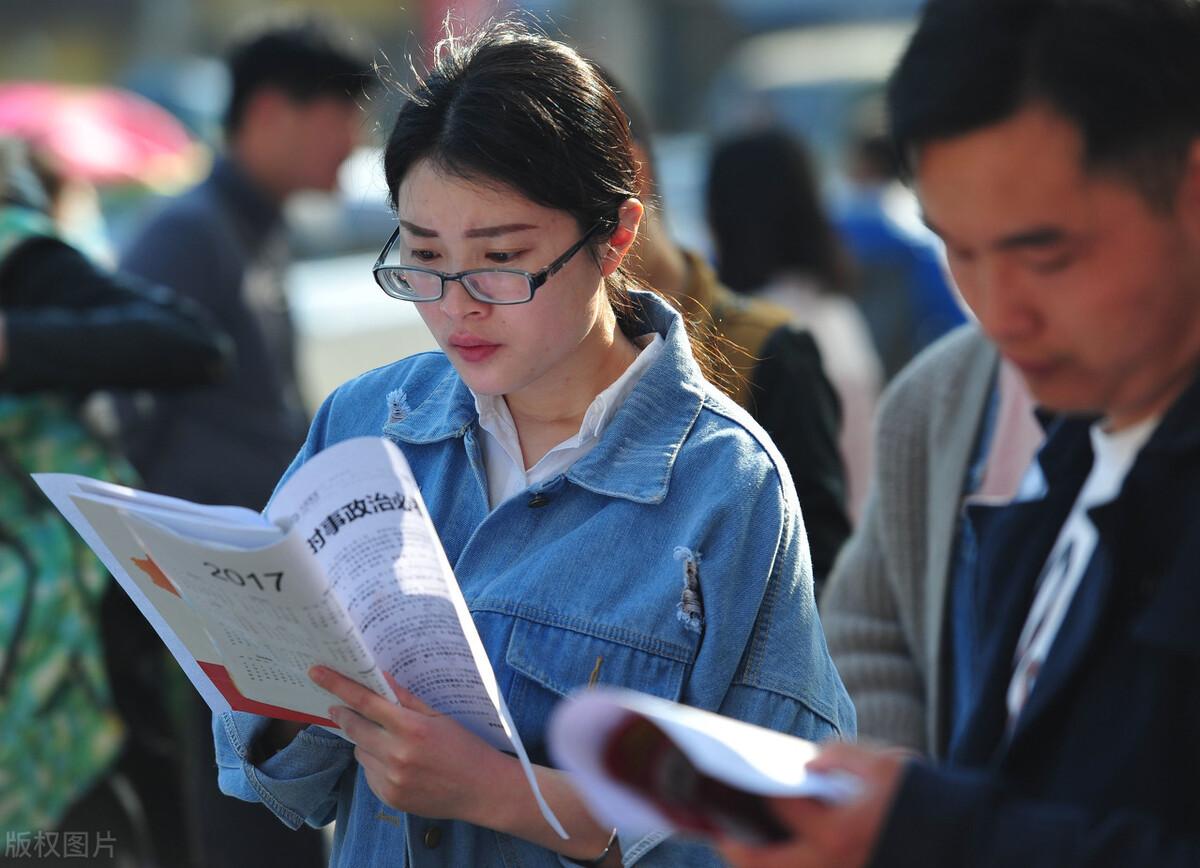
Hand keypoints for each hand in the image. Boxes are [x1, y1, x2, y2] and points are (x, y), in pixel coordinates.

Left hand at [310, 665, 507, 822]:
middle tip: (339, 708)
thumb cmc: (465, 748)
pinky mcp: (389, 797)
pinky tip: (398, 764)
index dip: (339, 685)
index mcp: (412, 728)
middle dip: (344, 715)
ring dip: (365, 742)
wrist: (482, 790)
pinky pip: (369, 774)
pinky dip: (375, 764)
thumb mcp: (438, 717)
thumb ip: (406, 700)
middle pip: (354, 727)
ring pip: (360, 752)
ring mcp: (391, 779)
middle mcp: (397, 755)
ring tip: (390, 742)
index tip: (317, 673)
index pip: (366, 701)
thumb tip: (381, 678)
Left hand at [718, 742, 909, 867]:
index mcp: (837, 832)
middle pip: (764, 865)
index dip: (753, 791)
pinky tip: (772, 848)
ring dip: (757, 862)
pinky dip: (784, 864)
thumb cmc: (923, 802)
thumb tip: (810, 759)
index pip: (780, 808)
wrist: (963, 843)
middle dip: (734, 848)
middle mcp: (831, 865)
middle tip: (717, 829)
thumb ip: (844, 756)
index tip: (731, 777)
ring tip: (737, 840)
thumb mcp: (887, 765)